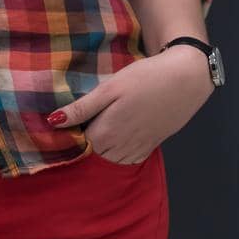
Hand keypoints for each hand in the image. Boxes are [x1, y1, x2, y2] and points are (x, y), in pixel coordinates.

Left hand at [47, 46, 216, 163]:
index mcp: (106, 134)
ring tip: (103, 125)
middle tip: (87, 119)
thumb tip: (53, 122)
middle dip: (87, 142)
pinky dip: (120, 153)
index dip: (73, 132)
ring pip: (110, 159)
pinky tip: (119, 135)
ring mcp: (137, 149)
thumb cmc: (144, 78)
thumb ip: (82, 108)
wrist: (186, 79)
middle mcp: (120, 148)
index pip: (78, 144)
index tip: (71, 120)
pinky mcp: (151, 147)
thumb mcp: (109, 88)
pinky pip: (128, 159)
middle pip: (93, 154)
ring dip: (103, 149)